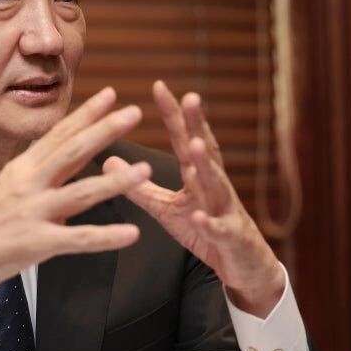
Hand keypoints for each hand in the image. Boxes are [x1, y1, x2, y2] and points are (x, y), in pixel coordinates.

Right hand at [0, 87, 150, 309]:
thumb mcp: (9, 187)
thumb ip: (42, 176)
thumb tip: (68, 166)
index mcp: (24, 168)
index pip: (60, 134)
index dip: (87, 113)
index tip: (111, 93)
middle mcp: (29, 184)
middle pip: (73, 151)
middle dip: (105, 130)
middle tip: (134, 112)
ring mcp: (33, 212)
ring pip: (81, 193)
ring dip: (116, 181)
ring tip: (145, 170)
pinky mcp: (37, 243)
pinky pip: (78, 240)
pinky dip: (106, 237)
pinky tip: (132, 234)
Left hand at [104, 81, 284, 317]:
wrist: (242, 264)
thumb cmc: (205, 229)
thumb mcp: (167, 208)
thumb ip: (141, 186)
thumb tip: (108, 160)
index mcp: (197, 175)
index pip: (185, 138)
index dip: (174, 113)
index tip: (159, 86)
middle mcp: (214, 185)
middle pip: (206, 151)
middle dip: (198, 125)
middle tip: (191, 98)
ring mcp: (225, 209)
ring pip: (217, 184)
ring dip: (206, 165)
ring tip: (195, 145)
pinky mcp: (230, 237)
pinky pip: (219, 229)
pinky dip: (210, 222)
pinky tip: (201, 215)